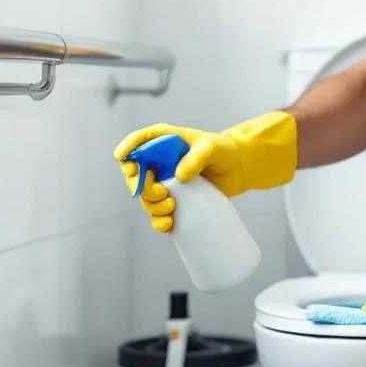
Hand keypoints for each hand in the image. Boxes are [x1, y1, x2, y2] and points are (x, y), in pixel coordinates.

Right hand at [114, 110, 296, 232]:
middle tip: (162, 192)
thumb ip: (197, 157)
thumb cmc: (224, 151)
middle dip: (141, 187)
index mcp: (164, 141)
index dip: (127, 150)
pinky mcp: (175, 201)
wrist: (239, 168)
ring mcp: (166, 182)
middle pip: (135, 175)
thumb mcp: (212, 148)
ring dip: (151, 206)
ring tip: (172, 207)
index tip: (126, 163)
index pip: (138, 141)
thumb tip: (179, 176)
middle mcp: (160, 162)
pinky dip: (158, 222)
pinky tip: (168, 225)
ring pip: (145, 198)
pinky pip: (158, 215)